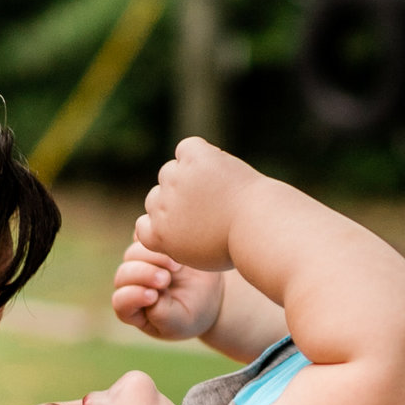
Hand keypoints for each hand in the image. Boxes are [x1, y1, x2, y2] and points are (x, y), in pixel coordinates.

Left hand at [112, 238, 226, 341]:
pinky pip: (145, 235)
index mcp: (133, 309)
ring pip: (133, 253)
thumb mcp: (179, 324)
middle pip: (124, 274)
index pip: (121, 301)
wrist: (210, 295)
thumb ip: (161, 315)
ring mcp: (141, 264)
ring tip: (175, 266)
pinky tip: (172, 245)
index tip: (153, 296)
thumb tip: (151, 295)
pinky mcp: (152, 247)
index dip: (132, 297)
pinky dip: (155, 236)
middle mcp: (132, 284)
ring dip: (152, 256)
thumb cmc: (191, 315)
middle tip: (165, 279)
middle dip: (142, 274)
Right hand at [133, 137, 265, 272]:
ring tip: (219, 189)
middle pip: (158, 195)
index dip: (165, 223)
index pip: (145, 224)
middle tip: (212, 207)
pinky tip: (217, 167)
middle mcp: (160, 206)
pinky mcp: (194, 157)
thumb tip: (172, 222)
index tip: (188, 226)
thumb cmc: (237, 246)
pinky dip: (200, 154)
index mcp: (158, 236)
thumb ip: (179, 238)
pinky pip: (188, 148)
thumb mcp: (200, 255)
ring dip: (189, 177)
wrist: (260, 227)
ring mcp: (175, 179)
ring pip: (172, 170)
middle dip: (178, 201)